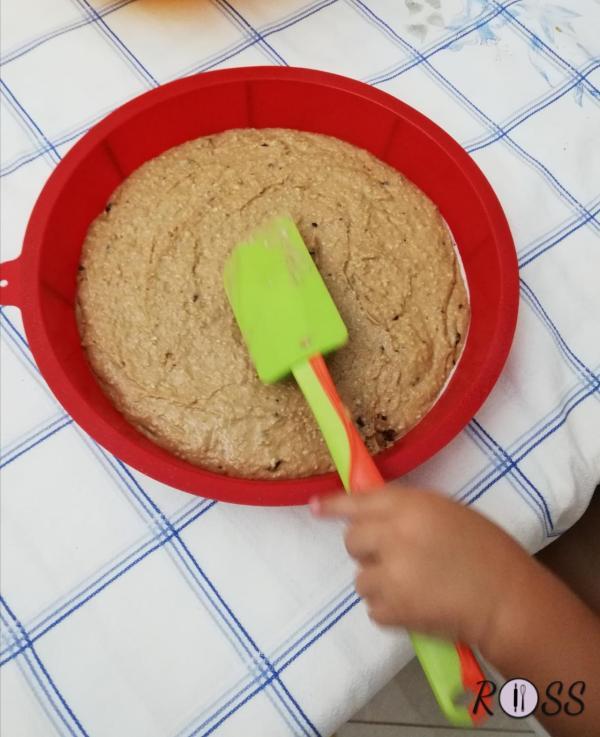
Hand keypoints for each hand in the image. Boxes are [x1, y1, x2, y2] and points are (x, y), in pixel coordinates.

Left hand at [311, 485, 536, 651]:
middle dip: (367, 548)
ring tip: (412, 584)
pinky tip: (415, 603)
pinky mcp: (392, 610)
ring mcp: (390, 576)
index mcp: (411, 507)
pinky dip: (389, 607)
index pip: (360, 501)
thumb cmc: (485, 549)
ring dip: (379, 581)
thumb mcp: (447, 512)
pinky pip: (372, 606)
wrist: (506, 600)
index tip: (315, 507)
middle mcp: (393, 537)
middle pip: (352, 540)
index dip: (335, 505)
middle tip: (394, 556)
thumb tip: (370, 513)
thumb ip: (407, 511)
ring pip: (360, 577)